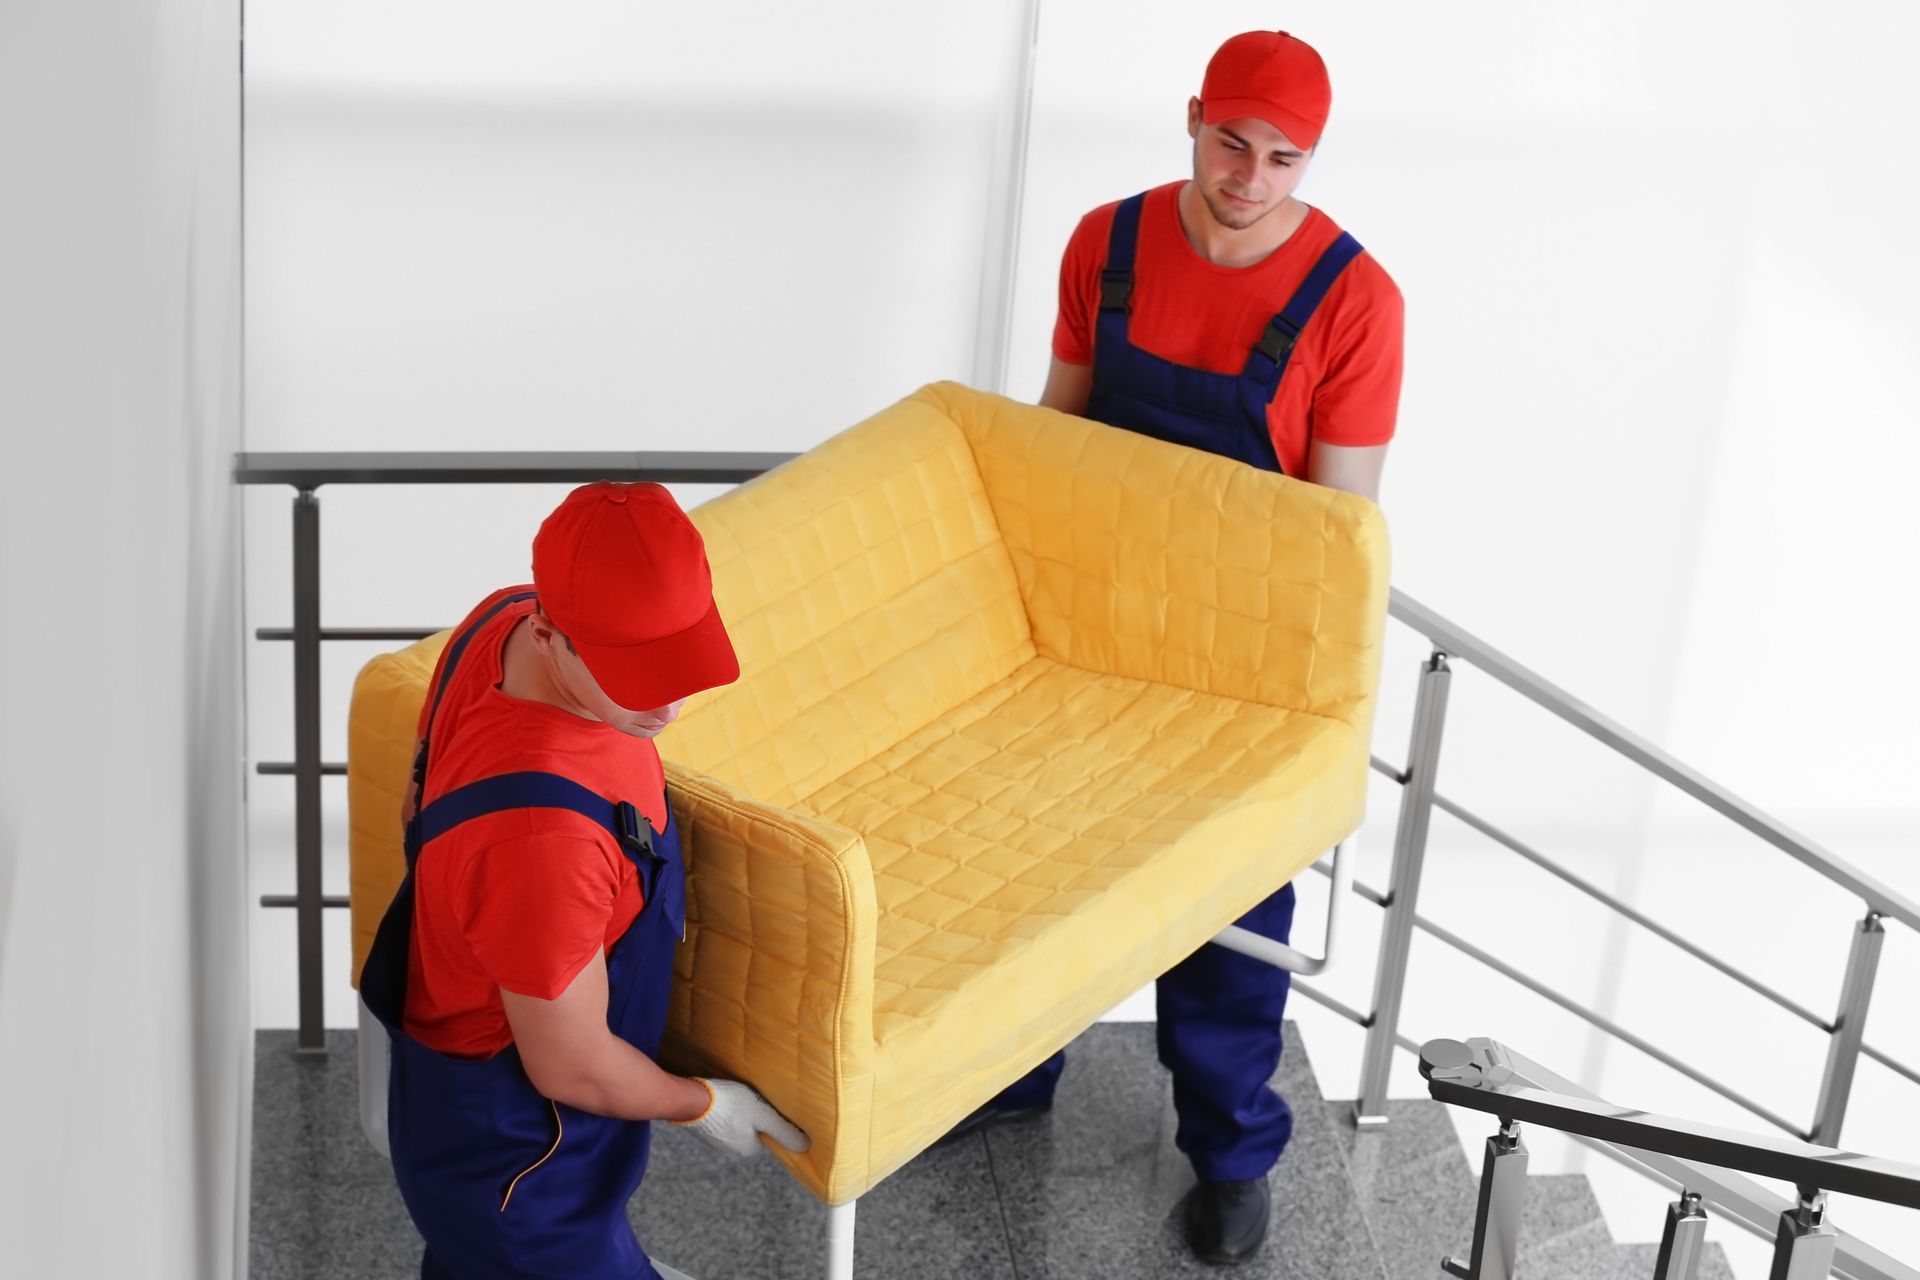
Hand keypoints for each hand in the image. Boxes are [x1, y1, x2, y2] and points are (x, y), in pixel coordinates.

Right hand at [673, 1078, 808, 1157]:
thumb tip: (805, 1146)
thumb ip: (783, 1130)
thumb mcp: (763, 1116)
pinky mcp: (705, 1126)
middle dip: (757, 1115)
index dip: (773, 1120)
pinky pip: (722, 1118)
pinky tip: (726, 1097)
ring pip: (737, 1123)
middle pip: (753, 1129)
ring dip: (740, 1111)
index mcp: (749, 1148)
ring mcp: (717, 1138)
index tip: (774, 1106)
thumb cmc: (730, 1106)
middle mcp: (732, 1148)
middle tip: (758, 1096)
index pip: (769, 1136)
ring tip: (741, 1095)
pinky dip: (726, 1108)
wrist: (691, 1099)